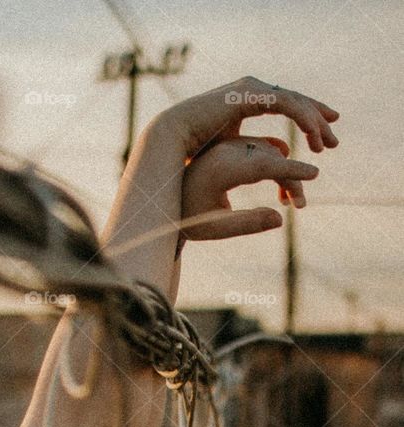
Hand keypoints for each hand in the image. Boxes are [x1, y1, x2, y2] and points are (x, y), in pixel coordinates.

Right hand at [156, 76, 338, 160]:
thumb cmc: (193, 149)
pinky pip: (287, 104)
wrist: (172, 138)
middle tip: (333, 141)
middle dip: (317, 120)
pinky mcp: (252, 94)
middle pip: (295, 101)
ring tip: (327, 143)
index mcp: (247, 102)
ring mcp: (252, 89)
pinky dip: (303, 119)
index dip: (305, 119)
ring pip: (295, 101)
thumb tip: (280, 156)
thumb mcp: (232, 153)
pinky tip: (314, 134)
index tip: (321, 137)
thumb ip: (258, 153)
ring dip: (314, 122)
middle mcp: (252, 91)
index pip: (284, 106)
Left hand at [179, 135, 320, 241]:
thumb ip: (246, 224)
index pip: (265, 164)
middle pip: (272, 155)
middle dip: (294, 171)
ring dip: (288, 167)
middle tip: (302, 204)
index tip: (314, 174)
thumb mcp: (213, 229)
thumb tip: (279, 220)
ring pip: (268, 149)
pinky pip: (260, 149)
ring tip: (295, 200)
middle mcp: (226, 153)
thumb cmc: (186, 219)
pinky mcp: (229, 148)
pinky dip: (276, 160)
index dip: (292, 168)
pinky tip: (283, 186)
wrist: (161, 196)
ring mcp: (228, 148)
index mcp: (221, 169)